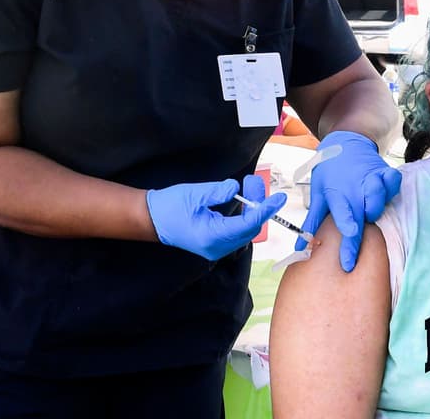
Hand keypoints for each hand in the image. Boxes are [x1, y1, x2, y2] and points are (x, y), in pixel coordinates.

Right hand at [147, 174, 285, 260]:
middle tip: (254, 181)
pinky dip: (243, 215)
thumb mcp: (194, 194)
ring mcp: (216, 248)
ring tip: (249, 185)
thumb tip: (235, 188)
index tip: (279, 198)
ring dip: (251, 208)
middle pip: (249, 228)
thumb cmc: (169, 206)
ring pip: (244, 230)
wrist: (150, 219)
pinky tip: (242, 199)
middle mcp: (217, 247)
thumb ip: (217, 192)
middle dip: (258, 205)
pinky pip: (237, 231)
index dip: (266, 210)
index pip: (248, 224)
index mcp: (212, 237)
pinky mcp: (215, 243)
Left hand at [298, 131, 402, 271]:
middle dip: (365, 225)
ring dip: (376, 207)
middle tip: (356, 231)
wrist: (344, 143)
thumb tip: (300, 249)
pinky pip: (393, 182)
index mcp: (337, 193)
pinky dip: (392, 188)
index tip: (351, 234)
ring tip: (369, 211)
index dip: (348, 224)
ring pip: (380, 197)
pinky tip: (386, 193)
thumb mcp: (318, 194)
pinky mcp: (385, 172)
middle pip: (364, 210)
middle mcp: (355, 186)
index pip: (343, 211)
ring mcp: (371, 178)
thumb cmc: (330, 173)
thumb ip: (312, 222)